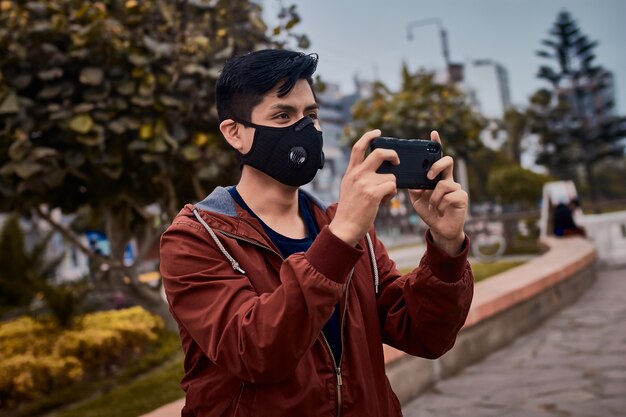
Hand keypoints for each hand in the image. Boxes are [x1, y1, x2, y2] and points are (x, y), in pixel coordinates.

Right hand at [329, 129, 398, 245]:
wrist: (345, 228)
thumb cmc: (350, 210)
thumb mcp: (349, 188)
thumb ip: (359, 176)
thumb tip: (378, 170)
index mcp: (351, 172)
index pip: (358, 147)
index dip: (369, 136)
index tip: (378, 132)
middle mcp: (357, 175)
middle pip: (379, 153)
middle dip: (393, 154)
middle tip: (397, 161)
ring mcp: (364, 183)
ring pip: (391, 176)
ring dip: (392, 185)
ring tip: (384, 196)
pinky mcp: (373, 194)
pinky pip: (392, 186)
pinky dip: (392, 194)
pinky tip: (384, 201)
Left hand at [409, 131, 467, 254]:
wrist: (440, 229)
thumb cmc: (429, 212)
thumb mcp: (416, 199)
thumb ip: (414, 187)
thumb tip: (411, 178)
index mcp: (437, 177)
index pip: (437, 158)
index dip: (437, 145)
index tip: (433, 134)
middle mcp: (448, 179)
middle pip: (447, 161)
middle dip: (437, 165)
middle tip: (428, 176)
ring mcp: (456, 187)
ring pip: (444, 183)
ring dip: (434, 196)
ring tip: (433, 205)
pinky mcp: (462, 197)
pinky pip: (448, 195)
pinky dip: (440, 203)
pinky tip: (441, 210)